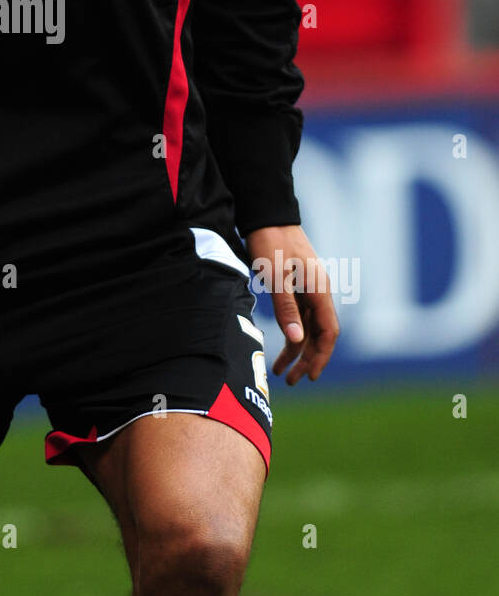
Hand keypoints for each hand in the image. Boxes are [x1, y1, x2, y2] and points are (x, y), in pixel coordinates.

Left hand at [245, 225, 339, 384]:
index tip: (311, 377)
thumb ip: (286, 308)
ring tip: (280, 371)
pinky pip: (299, 315)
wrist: (267, 214)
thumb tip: (296, 341)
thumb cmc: (270, 242)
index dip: (321, 356)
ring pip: (307, 327)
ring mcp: (308, 288)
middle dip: (307, 360)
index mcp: (318, 290)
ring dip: (297, 350)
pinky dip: (291, 332)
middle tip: (291, 381)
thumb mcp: (276, 276)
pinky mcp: (297, 284)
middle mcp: (318, 292)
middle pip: (318, 334)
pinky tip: (281, 346)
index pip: (328, 332)